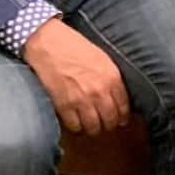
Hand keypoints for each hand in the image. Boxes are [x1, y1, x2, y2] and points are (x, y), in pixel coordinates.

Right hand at [23, 18, 129, 135]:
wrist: (50, 44)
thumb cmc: (76, 47)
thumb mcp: (102, 59)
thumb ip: (111, 78)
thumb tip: (116, 95)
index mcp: (112, 78)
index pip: (124, 106)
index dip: (122, 117)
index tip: (121, 120)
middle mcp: (99, 91)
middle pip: (110, 120)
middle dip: (109, 125)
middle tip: (105, 125)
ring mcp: (81, 100)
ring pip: (93, 127)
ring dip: (93, 129)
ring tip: (91, 127)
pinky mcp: (63, 106)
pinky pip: (74, 126)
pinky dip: (76, 128)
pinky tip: (76, 123)